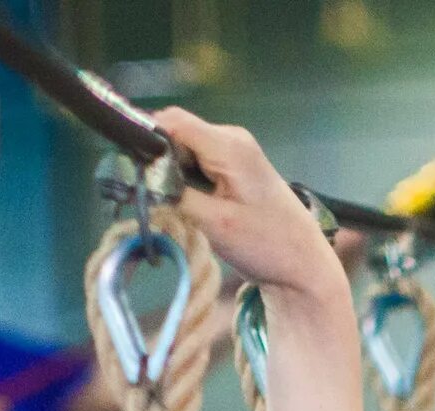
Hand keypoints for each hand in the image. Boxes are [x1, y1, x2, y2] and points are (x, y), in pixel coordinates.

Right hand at [154, 106, 345, 302]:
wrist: (303, 265)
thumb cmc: (266, 245)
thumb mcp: (214, 223)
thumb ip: (175, 193)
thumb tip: (139, 175)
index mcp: (229, 145)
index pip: (171, 121)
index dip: (147, 139)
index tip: (131, 169)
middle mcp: (231, 138)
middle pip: (176, 131)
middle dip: (158, 158)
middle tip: (150, 192)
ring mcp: (234, 150)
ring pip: (184, 147)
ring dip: (171, 170)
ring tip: (171, 201)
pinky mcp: (233, 166)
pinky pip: (197, 160)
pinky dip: (185, 177)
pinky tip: (187, 201)